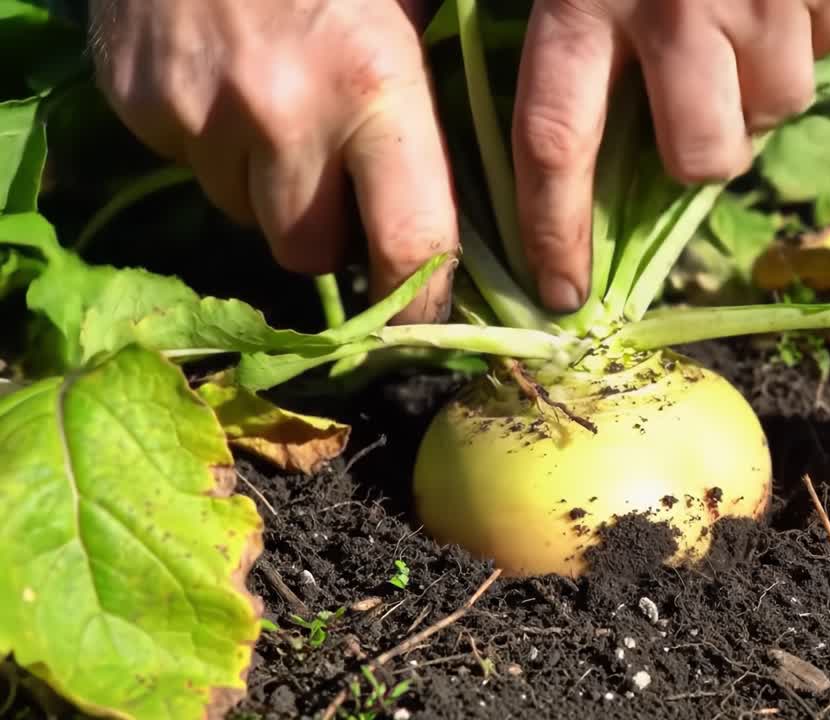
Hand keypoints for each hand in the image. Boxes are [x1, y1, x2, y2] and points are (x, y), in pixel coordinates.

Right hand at [87, 0, 456, 322]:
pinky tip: (226, 84)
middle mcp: (284, 118)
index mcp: (374, 87)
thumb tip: (481, 186)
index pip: (409, 244)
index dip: (421, 302)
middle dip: (330, 233)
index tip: (425, 324)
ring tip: (279, 114)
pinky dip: (213, 148)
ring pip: (247, 215)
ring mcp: (200, 117)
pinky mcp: (140, 109)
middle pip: (310, 251)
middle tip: (340, 180)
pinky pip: (191, 168)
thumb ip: (434, 86)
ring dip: (270, 190)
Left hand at [512, 0, 829, 311]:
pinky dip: (818, 23)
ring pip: (780, 104)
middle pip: (702, 155)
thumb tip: (492, 110)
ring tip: (743, 19)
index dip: (557, 229)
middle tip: (701, 109)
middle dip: (707, 156)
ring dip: (763, 83)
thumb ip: (532, 14)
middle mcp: (674, 3)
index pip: (555, 141)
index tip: (563, 291)